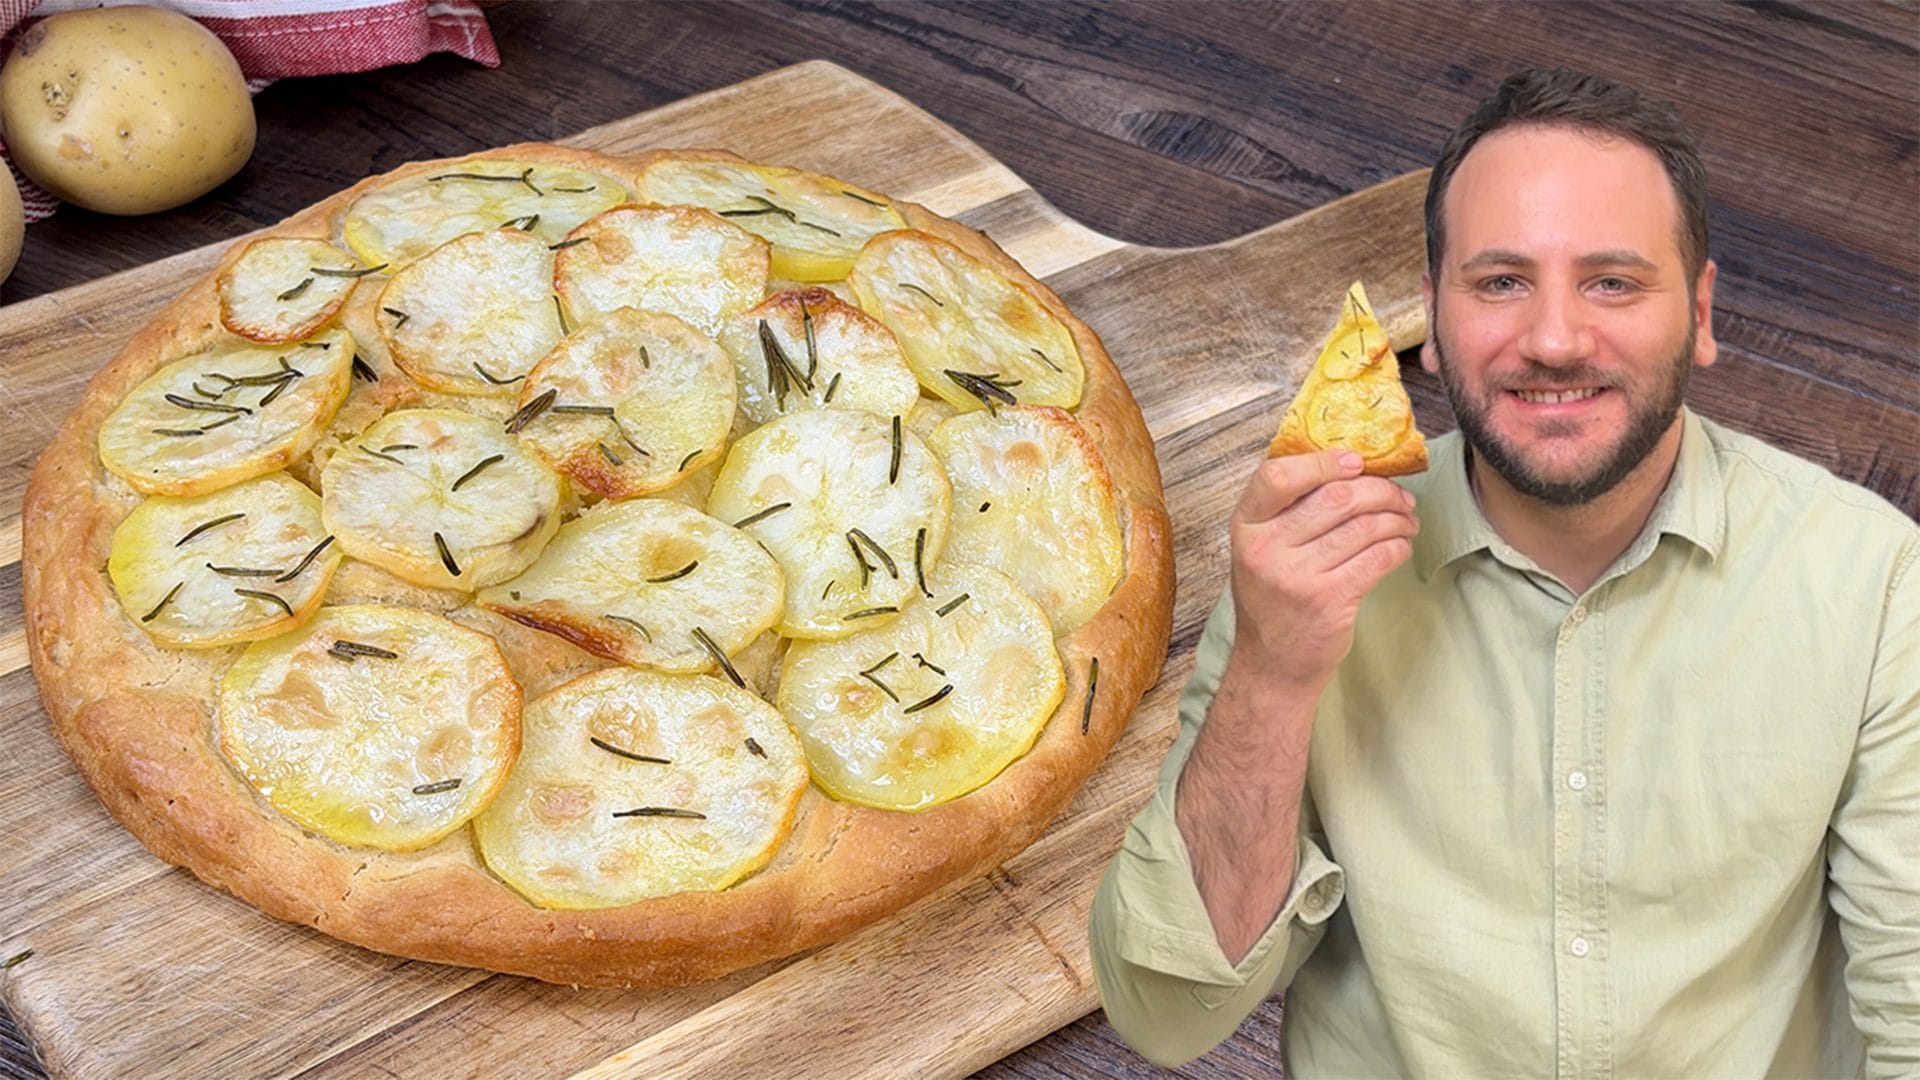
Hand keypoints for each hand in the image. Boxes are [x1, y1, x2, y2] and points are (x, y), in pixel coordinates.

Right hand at [1228, 450, 1418, 690]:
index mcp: (1245, 527)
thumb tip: (1349, 467)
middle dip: (1380, 490)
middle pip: (1335, 496)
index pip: (1277, 476)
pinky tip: (1400, 547)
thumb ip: (1287, 512)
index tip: (1356, 462)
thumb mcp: (1261, 550)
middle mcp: (1266, 549)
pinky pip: (1378, 557)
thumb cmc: (1272, 600)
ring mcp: (1297, 576)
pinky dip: (1398, 547)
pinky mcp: (1329, 600)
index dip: (1323, 462)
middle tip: (1399, 496)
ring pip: (1364, 526)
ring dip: (1397, 518)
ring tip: (1406, 521)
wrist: (1271, 665)